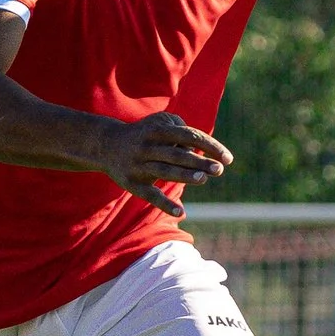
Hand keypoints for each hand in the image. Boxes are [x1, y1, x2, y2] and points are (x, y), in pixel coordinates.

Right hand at [99, 111, 231, 216]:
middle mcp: (148, 146)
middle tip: (219, 169)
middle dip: (199, 162)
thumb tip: (200, 149)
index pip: (190, 136)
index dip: (210, 146)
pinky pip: (150, 195)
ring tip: (203, 179)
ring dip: (184, 176)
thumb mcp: (159, 123)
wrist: (106, 145)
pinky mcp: (132, 184)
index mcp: (158, 130)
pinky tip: (182, 212)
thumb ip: (180, 129)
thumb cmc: (144, 134)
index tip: (228, 159)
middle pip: (177, 154)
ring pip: (164, 171)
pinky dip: (164, 204)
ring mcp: (139, 166)